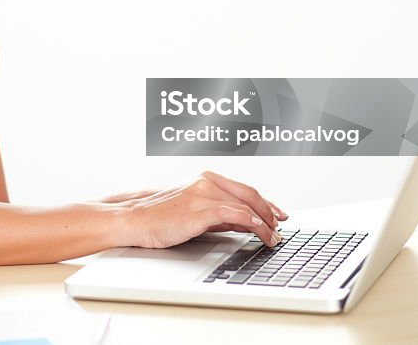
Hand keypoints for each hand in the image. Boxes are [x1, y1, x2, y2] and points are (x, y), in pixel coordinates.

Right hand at [118, 171, 287, 248]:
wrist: (137, 219)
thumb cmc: (162, 217)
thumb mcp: (196, 211)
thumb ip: (221, 214)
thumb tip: (246, 222)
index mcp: (206, 179)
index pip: (246, 189)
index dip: (266, 203)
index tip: (279, 215)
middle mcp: (206, 182)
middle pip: (250, 194)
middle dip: (270, 212)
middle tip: (280, 228)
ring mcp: (202, 194)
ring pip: (244, 205)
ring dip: (264, 222)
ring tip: (272, 237)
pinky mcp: (198, 210)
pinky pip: (232, 213)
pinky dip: (249, 221)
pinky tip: (258, 229)